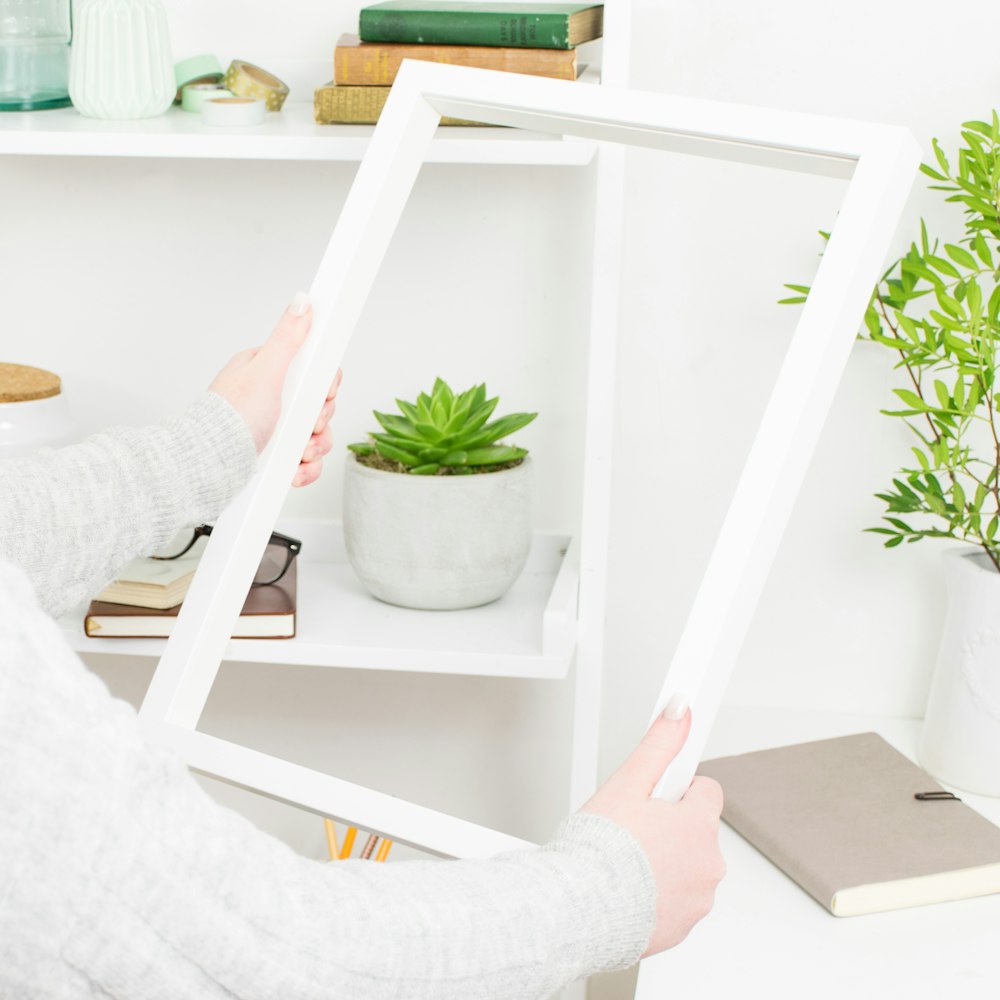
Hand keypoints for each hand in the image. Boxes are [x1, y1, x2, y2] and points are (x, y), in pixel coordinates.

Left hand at [208, 292, 341, 486]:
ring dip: (315, 447)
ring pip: (315, 435)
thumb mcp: (265, 371)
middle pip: (319, 406)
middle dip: (319, 422)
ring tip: (300, 453)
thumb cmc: (231, 418)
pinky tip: (295, 468)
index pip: (315, 373)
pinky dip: (305, 467)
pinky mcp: (274, 453)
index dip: (326, 388)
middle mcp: (271, 398)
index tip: (322, 396)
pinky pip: (305, 460)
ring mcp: (274, 427)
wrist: (211, 464)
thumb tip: (302, 302)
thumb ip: (287, 338)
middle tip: (307, 427)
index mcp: (268, 372)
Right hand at [581, 699, 724, 955]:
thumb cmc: (599, 849)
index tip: (657, 795)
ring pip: (687, 867)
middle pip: (696, 831)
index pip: (707, 791)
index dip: (677, 789)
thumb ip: (659, 744)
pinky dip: (657, 895)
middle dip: (670, 827)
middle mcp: (709, 864)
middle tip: (632, 828)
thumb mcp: (627, 783)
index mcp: (699, 824)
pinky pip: (675, 901)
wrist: (578, 909)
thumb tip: (681, 709)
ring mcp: (698, 899)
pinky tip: (628, 889)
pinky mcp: (682, 927)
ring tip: (626, 860)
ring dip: (665, 862)